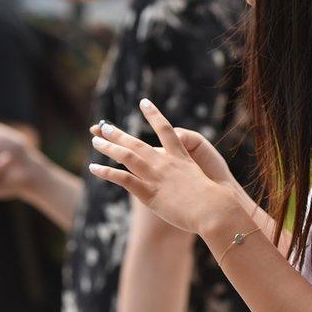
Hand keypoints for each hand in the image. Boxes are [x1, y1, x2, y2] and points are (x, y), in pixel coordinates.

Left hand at [88, 99, 240, 234]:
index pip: (165, 129)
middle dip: (119, 133)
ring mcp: (156, 176)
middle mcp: (166, 163)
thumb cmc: (217, 201)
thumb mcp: (209, 183)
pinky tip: (93, 168)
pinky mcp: (148, 192)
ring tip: (94, 140)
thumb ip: (197, 179)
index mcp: (180, 157)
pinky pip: (122, 178)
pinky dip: (106, 172)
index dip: (153, 114)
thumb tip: (195, 182)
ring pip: (126, 156)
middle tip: (103, 125)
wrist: (214, 209)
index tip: (143, 102)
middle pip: (138, 143)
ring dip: (108, 147)